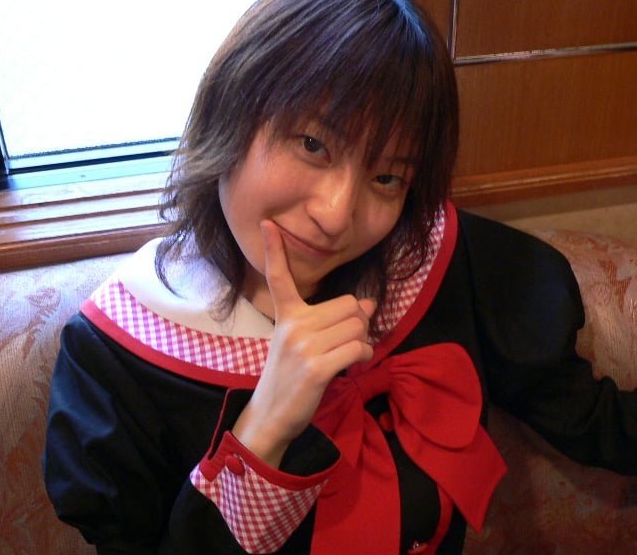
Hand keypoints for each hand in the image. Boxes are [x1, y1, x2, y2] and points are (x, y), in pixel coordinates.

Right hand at [232, 220, 375, 466]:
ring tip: (347, 355)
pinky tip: (353, 365)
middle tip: (346, 341)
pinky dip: (364, 356)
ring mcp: (303, 346)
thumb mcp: (305, 342)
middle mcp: (293, 325)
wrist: (273, 414)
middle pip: (349, 305)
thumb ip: (333, 320)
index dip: (275, 250)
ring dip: (363, 341)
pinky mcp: (316, 367)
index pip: (279, 277)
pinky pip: (358, 348)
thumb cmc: (291, 376)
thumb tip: (368, 304)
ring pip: (357, 326)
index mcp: (286, 315)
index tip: (268, 222)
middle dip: (358, 323)